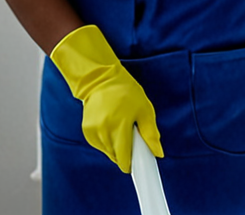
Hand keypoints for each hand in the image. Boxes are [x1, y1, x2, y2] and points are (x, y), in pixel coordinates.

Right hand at [49, 24, 162, 172]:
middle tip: (131, 136)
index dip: (130, 164)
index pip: (124, 157)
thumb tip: (158, 153)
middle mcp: (104, 130)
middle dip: (125, 152)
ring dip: (115, 147)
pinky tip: (110, 127)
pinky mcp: (86, 131)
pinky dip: (106, 142)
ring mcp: (93, 131)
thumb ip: (151, 133)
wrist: (101, 79)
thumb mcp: (145, 110)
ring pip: (107, 152)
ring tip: (120, 127)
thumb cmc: (127, 92)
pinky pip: (99, 145)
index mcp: (120, 125)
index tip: (135, 166)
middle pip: (116, 156)